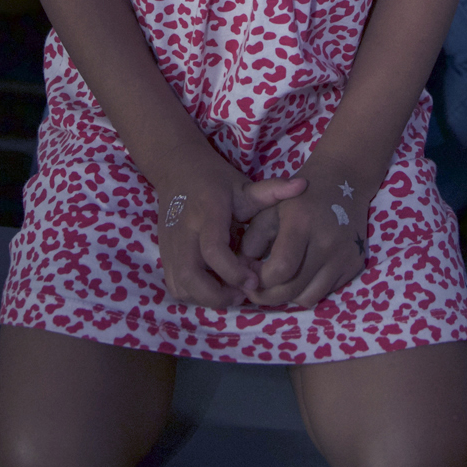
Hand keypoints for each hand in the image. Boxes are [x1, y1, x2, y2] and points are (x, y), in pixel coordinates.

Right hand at [156, 153, 304, 309]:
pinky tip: (213, 287)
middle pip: (191, 275)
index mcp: (207, 212)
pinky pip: (175, 285)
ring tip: (230, 292)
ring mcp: (170, 244)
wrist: (178, 169)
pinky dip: (194, 295)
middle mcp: (184, 230)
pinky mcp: (164, 253)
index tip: (254, 280)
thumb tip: (303, 186)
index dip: (234, 271)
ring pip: (181, 285)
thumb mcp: (242, 185)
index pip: (213, 249)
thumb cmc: (216, 180)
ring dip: (206, 298)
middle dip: (218, 294)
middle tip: (242, 294)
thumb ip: (271, 190)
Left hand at [240, 159, 368, 308]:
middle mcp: (327, 243)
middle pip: (292, 290)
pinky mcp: (355, 265)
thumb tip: (244, 270)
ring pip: (308, 298)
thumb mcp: (270, 207)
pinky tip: (300, 273)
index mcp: (302, 223)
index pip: (280, 269)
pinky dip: (309, 288)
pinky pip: (325, 292)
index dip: (259, 278)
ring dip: (289, 295)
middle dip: (267, 295)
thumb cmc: (301, 195)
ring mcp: (344, 256)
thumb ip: (253, 239)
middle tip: (256, 286)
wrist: (344, 178)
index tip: (250, 270)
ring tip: (279, 280)